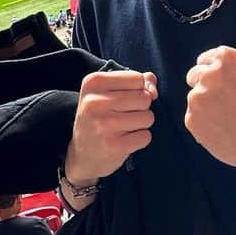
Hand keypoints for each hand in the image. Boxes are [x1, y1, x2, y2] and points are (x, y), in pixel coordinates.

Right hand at [64, 69, 156, 184]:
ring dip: (141, 124)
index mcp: (93, 83)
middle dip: (141, 108)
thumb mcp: (108, 93)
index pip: (137, 78)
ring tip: (123, 128)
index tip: (123, 100)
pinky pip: (146, 136)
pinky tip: (124, 141)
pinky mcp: (114, 146)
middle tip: (122, 116)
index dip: (138, 89)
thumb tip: (153, 86)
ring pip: (148, 117)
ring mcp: (104, 125)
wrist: (82, 155)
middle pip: (145, 98)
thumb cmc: (99, 118)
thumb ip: (135, 82)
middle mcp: (95, 102)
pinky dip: (140, 140)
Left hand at [185, 46, 235, 178]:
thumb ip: (225, 70)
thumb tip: (203, 72)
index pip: (205, 60)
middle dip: (203, 86)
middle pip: (193, 75)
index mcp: (226, 58)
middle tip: (222, 102)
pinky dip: (204, 124)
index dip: (213, 74)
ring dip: (205, 107)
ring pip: (194, 99)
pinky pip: (193, 118)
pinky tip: (223, 130)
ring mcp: (197, 96)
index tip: (223, 85)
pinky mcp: (191, 119)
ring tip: (229, 120)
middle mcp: (209, 74)